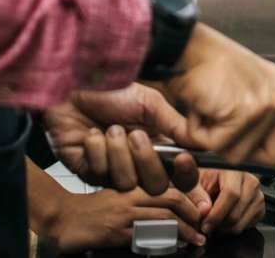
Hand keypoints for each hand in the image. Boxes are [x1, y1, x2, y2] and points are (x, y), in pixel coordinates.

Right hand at [41, 186, 209, 252]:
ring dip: (183, 231)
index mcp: (133, 187)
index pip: (169, 190)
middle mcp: (130, 197)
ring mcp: (122, 214)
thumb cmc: (91, 210)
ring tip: (194, 240)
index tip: (200, 214)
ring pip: (162, 218)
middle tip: (202, 229)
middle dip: (191, 216)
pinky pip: (144, 236)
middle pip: (170, 201)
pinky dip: (162, 242)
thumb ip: (140, 202)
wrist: (63, 218)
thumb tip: (168, 214)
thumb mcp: (118, 199)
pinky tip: (172, 246)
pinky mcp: (115, 232)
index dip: (189, 202)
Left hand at [42, 83, 198, 191]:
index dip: (185, 176)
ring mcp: (113, 172)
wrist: (74, 87)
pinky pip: (100, 175)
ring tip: (109, 128)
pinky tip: (91, 134)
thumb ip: (175, 125)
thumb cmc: (113, 91)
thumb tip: (200, 143)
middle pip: (156, 187)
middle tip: (135, 134)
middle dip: (146, 160)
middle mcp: (138, 164)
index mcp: (159, 147)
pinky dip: (97, 150)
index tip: (183, 159)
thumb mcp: (149, 103)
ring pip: (127, 183)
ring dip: (117, 152)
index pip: (180, 177)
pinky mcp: (89, 173)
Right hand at [165, 23, 274, 163]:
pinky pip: (220, 146)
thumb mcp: (246, 86)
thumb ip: (262, 114)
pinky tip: (199, 109)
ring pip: (242, 155)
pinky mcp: (246, 111)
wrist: (185, 47)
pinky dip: (200, 134)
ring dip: (215, 140)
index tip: (263, 149)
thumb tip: (263, 150)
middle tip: (224, 128)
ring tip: (208, 110)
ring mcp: (267, 103)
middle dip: (244, 151)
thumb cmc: (205, 63)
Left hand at [198, 169, 264, 234]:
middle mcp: (251, 180)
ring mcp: (258, 195)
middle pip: (235, 212)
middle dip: (218, 224)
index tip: (205, 224)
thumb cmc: (206, 180)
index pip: (231, 193)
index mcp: (234, 170)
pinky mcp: (260, 207)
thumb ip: (196, 194)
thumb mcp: (196, 182)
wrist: (217, 182)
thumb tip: (204, 210)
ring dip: (224, 228)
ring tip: (214, 222)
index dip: (216, 213)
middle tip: (206, 225)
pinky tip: (225, 220)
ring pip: (240, 222)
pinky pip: (247, 226)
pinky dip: (233, 228)